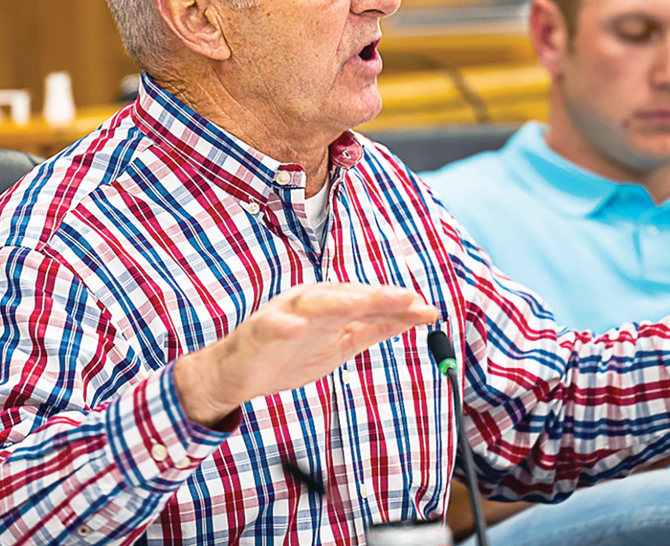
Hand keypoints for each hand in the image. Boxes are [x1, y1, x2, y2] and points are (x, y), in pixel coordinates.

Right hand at [174, 283, 438, 426]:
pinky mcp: (258, 332)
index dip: (399, 305)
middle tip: (408, 299)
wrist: (239, 375)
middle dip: (377, 297)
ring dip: (336, 301)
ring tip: (358, 303)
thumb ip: (378, 328)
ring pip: (312, 303)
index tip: (429, 311)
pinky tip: (296, 327)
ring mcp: (284, 314)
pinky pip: (271, 326)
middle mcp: (311, 301)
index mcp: (332, 304)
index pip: (370, 301)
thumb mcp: (343, 343)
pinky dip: (283, 324)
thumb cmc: (292, 353)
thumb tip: (419, 314)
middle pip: (347, 295)